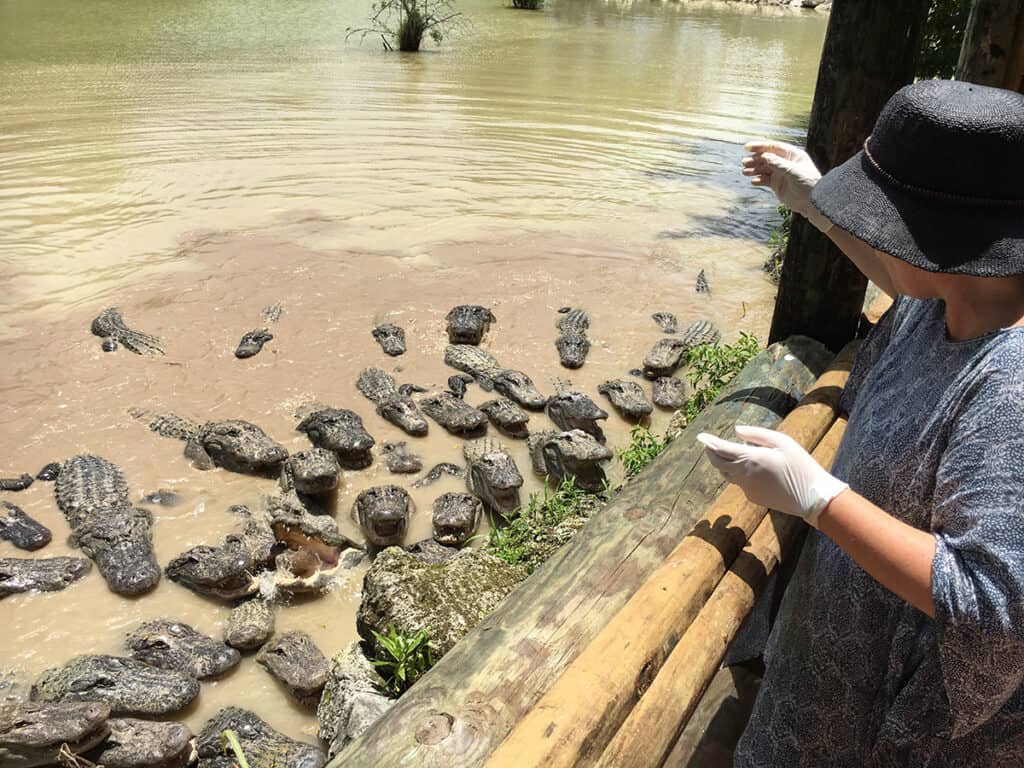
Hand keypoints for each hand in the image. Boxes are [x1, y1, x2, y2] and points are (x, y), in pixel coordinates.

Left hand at [696, 425, 847, 526]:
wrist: (812, 497)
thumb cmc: (800, 465)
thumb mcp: (783, 442)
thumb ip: (757, 434)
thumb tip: (736, 431)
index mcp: (751, 459)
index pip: (721, 449)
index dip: (709, 442)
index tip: (700, 436)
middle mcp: (744, 475)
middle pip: (719, 463)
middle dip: (711, 453)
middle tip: (708, 444)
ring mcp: (747, 489)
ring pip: (728, 474)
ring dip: (723, 464)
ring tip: (725, 453)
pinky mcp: (753, 498)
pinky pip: (740, 483)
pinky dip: (739, 473)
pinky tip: (750, 469)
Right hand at [741, 140, 833, 233]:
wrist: (812, 202)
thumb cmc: (808, 184)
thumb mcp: (793, 172)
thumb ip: (778, 164)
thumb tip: (763, 156)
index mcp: (792, 155)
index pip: (774, 147)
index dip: (760, 146)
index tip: (747, 147)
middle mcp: (785, 163)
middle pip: (766, 158)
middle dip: (755, 159)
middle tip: (744, 163)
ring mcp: (781, 174)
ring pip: (764, 169)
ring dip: (754, 170)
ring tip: (745, 172)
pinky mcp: (777, 185)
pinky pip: (765, 180)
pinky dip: (758, 180)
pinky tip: (754, 182)